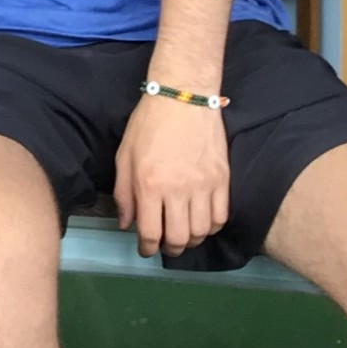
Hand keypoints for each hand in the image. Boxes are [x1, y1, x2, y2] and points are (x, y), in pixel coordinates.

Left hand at [113, 94, 229, 257]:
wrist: (183, 98)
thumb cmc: (148, 124)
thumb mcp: (125, 156)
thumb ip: (124, 193)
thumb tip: (126, 224)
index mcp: (150, 184)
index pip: (150, 232)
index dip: (146, 248)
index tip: (145, 249)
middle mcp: (178, 190)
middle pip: (179, 238)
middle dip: (170, 249)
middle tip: (165, 246)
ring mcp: (204, 186)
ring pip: (201, 232)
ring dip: (191, 240)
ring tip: (183, 235)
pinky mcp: (222, 179)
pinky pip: (221, 217)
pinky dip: (211, 227)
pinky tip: (201, 222)